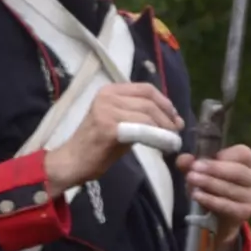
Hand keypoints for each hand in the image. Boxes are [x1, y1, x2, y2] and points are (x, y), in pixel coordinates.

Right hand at [43, 79, 180, 186]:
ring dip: (165, 129)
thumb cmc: (97, 145)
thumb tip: (173, 118)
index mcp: (110, 90)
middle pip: (149, 101)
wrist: (73, 161)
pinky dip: (156, 137)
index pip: (146, 89)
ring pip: (147, 116)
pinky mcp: (108, 127)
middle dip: (168, 117)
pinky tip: (163, 146)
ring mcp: (106, 110)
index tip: (175, 118)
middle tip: (177, 132)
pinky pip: (141, 129)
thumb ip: (141, 116)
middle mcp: (107, 96)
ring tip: (172, 141)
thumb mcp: (121, 122)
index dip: (165, 102)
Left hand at [185, 138, 250, 226]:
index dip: (224, 154)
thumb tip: (183, 159)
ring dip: (209, 184)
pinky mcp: (246, 212)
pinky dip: (210, 200)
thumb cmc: (217, 185)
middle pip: (237, 171)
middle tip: (194, 169)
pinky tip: (197, 195)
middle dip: (214, 169)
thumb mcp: (205, 171)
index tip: (206, 157)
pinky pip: (226, 205)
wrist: (224, 215)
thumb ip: (193, 163)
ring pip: (231, 188)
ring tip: (191, 180)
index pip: (243, 153)